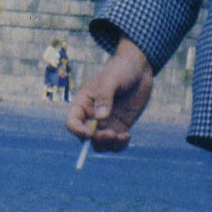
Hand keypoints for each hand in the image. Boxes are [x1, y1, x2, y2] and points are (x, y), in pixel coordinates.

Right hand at [66, 38, 154, 153]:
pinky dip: (120, 145)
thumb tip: (100, 119)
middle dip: (97, 139)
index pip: (72, 123)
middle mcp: (92, 116)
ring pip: (100, 143)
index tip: (91, 132)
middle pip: (86, 137)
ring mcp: (106, 122)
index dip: (78, 131)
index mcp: (83, 103)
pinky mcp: (120, 125)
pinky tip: (127, 136)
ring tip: (122, 136)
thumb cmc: (121, 69)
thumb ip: (105, 97)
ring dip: (109, 145)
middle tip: (112, 134)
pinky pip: (116, 143)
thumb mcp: (111, 79)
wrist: (140, 67)